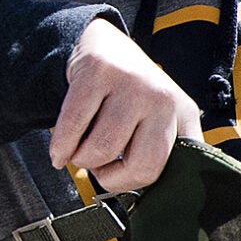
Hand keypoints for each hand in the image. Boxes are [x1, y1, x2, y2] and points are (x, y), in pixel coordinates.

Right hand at [50, 18, 202, 193]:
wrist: (104, 43)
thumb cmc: (129, 91)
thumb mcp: (158, 116)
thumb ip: (165, 151)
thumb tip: (159, 197)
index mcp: (182, 115)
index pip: (163, 169)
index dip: (130, 182)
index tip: (115, 177)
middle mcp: (163, 98)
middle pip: (139, 164)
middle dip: (109, 176)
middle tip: (96, 167)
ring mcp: (132, 83)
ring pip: (102, 147)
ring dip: (81, 158)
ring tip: (79, 150)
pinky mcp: (99, 72)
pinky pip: (73, 125)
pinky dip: (61, 146)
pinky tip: (59, 151)